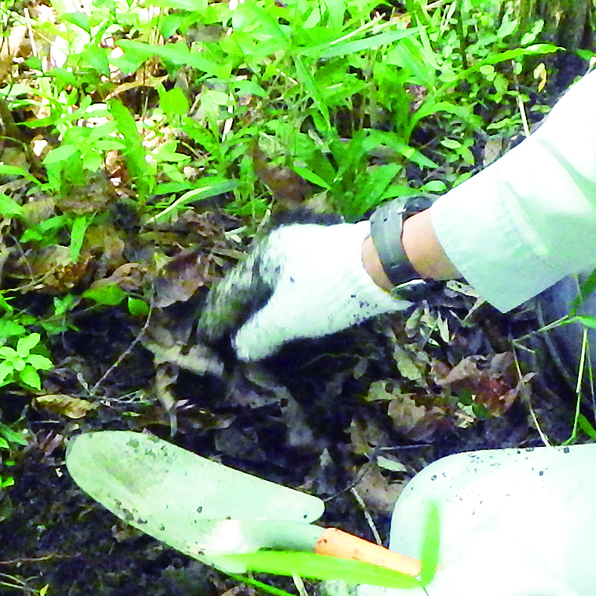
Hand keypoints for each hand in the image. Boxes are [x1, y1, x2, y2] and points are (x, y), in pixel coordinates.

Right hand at [197, 219, 404, 361]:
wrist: (384, 264)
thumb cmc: (327, 289)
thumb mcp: (287, 317)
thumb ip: (259, 333)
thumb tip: (240, 348)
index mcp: (265, 255)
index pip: (233, 290)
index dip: (220, 318)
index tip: (211, 340)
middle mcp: (283, 247)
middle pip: (256, 287)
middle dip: (245, 314)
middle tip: (235, 340)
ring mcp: (310, 250)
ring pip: (279, 286)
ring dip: (269, 311)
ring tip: (261, 335)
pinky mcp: (332, 260)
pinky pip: (300, 286)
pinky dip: (291, 305)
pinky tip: (293, 319)